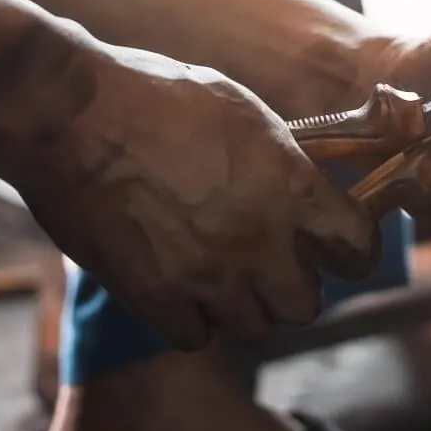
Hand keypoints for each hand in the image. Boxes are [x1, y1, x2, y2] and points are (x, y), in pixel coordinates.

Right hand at [14, 45, 378, 349]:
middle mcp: (259, 238)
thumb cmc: (156, 95)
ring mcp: (208, 274)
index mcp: (290, 185)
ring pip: (254, 326)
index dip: (353, 251)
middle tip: (269, 264)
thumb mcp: (242, 109)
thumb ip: (281, 157)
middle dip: (293, 286)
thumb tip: (303, 177)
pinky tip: (177, 285)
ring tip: (219, 273)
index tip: (340, 248)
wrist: (74, 114)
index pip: (356, 245)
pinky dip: (191, 319)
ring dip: (242, 305)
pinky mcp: (156, 297)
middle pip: (306, 304)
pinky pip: (196, 335)